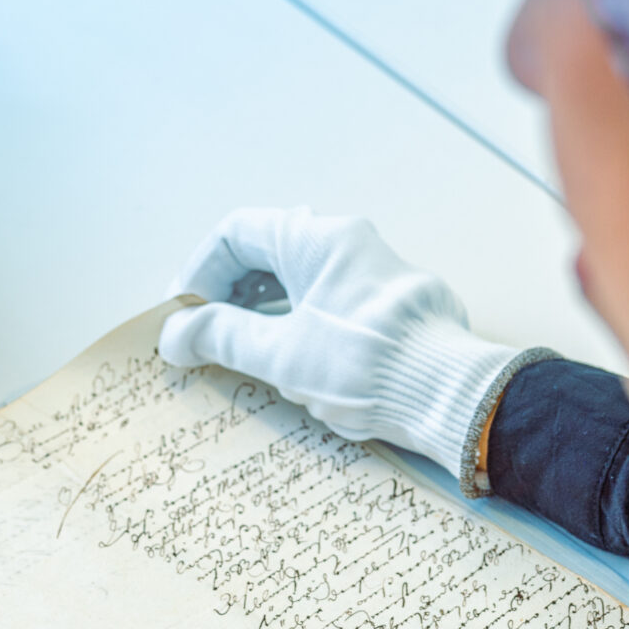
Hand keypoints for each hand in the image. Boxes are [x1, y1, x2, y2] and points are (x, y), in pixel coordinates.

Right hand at [158, 208, 550, 492]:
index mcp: (318, 239)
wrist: (451, 395)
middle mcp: (349, 243)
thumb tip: (177, 333)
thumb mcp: (281, 354)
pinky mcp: (389, 306)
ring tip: (237, 350)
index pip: (236, 233)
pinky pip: (326, 300)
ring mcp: (373, 273)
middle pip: (267, 253)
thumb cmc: (367, 366)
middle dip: (226, 292)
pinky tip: (286, 359)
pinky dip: (294, 322)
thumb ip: (223, 338)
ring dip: (259, 310)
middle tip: (202, 333)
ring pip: (298, 278)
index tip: (182, 314)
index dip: (199, 271)